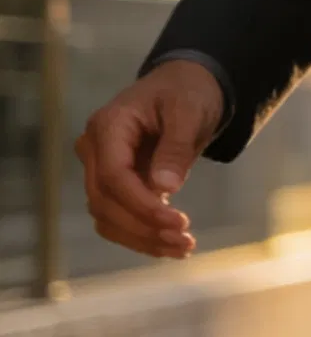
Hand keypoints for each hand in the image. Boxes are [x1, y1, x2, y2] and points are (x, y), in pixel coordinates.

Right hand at [75, 61, 224, 261]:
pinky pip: (116, 218)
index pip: (112, 175)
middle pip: (104, 201)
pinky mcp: (112, 185)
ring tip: (184, 247)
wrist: (184, 88)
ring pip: (106, 217)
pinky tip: (170, 246)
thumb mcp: (189, 112)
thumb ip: (176, 147)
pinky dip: (141, 236)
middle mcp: (94, 149)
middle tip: (186, 241)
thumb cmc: (186, 93)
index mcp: (108, 125)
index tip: (177, 222)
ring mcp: (99, 168)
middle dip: (144, 227)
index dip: (141, 205)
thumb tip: (164, 187)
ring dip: (142, 239)